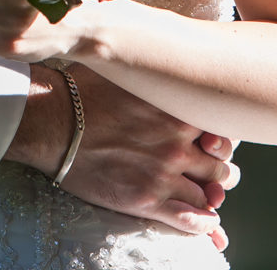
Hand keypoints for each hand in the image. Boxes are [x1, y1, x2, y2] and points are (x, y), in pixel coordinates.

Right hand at [55, 65, 238, 248]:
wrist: (53, 122)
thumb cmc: (84, 91)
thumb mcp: (126, 68)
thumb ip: (154, 71)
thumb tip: (161, 51)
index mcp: (178, 108)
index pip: (223, 127)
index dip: (221, 137)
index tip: (213, 141)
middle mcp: (178, 142)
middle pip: (221, 162)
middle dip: (219, 169)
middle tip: (212, 171)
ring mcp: (164, 172)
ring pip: (209, 192)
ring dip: (211, 195)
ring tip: (209, 196)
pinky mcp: (147, 199)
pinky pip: (190, 219)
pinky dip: (203, 224)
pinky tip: (208, 224)